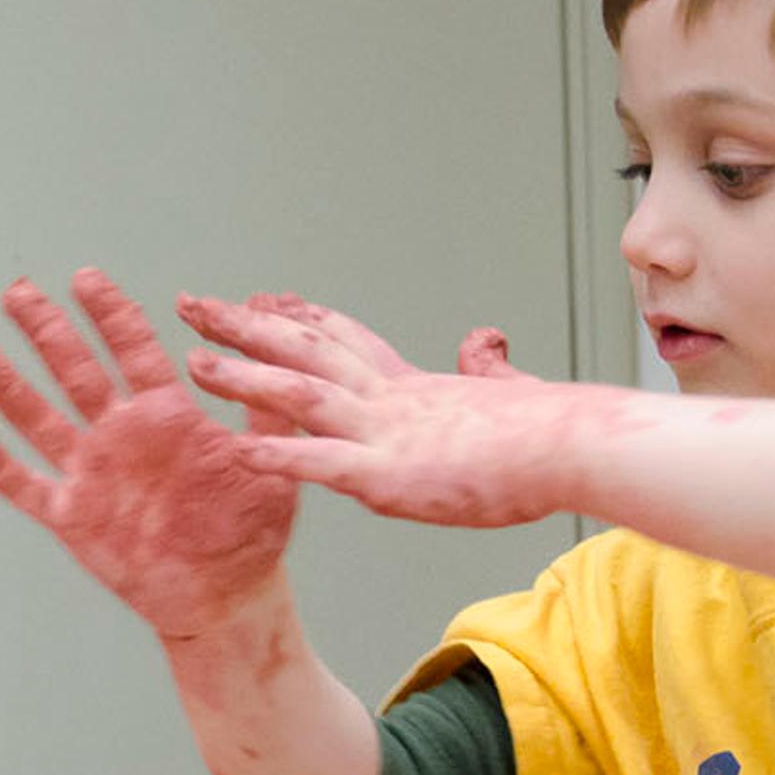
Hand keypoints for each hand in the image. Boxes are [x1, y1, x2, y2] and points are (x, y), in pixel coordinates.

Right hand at [0, 269, 295, 639]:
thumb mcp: (267, 460)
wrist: (226, 596)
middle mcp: (121, 436)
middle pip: (75, 371)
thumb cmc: (250, 530)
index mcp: (166, 415)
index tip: (85, 278)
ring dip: (9, 387)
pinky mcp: (73, 518)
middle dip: (46, 330)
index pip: (131, 349)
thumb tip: (267, 322)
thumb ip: (265, 398)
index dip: (108, 313)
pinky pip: (25, 487)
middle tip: (18, 290)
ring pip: (40, 420)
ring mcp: (92, 474)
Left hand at [180, 291, 583, 528]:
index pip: (343, 341)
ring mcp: (388, 435)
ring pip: (300, 394)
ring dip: (244, 377)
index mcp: (415, 388)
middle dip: (244, 326)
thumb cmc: (556, 432)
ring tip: (192, 363)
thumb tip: (484, 339)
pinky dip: (277, 454)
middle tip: (193, 303)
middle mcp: (391, 401)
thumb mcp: (511, 391)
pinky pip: (322, 463)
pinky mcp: (393, 477)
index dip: (299, 318)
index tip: (263, 297)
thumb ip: (489, 369)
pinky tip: (237, 450)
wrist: (581, 447)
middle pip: (303, 349)